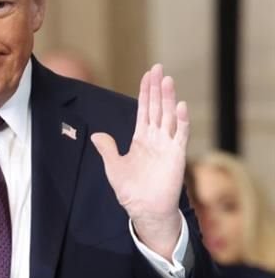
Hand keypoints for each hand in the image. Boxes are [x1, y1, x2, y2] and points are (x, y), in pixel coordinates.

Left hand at [91, 64, 187, 258]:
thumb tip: (96, 134)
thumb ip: (107, 149)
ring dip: (169, 99)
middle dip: (157, 88)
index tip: (147, 75)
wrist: (144, 209)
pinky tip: (181, 105)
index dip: (145, 92)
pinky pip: (180, 135)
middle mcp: (156, 138)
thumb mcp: (113, 166)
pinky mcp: (176, 156)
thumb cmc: (130, 190)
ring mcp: (167, 146)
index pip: (144, 110)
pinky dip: (181, 121)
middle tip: (158, 68)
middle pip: (157, 107)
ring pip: (169, 116)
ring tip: (167, 80)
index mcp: (141, 139)